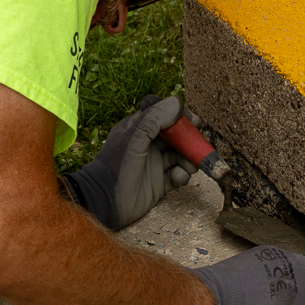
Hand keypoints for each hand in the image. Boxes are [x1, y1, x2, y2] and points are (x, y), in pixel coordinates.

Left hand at [61, 96, 198, 229]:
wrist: (105, 202)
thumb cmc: (116, 166)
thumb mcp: (134, 138)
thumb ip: (154, 119)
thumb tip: (177, 102)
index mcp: (139, 129)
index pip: (165, 116)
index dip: (181, 118)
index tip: (194, 122)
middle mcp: (148, 145)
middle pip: (177, 137)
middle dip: (190, 141)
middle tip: (199, 146)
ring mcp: (154, 165)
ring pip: (180, 157)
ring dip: (189, 160)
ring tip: (190, 166)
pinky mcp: (158, 185)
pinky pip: (177, 176)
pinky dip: (182, 176)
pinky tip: (178, 177)